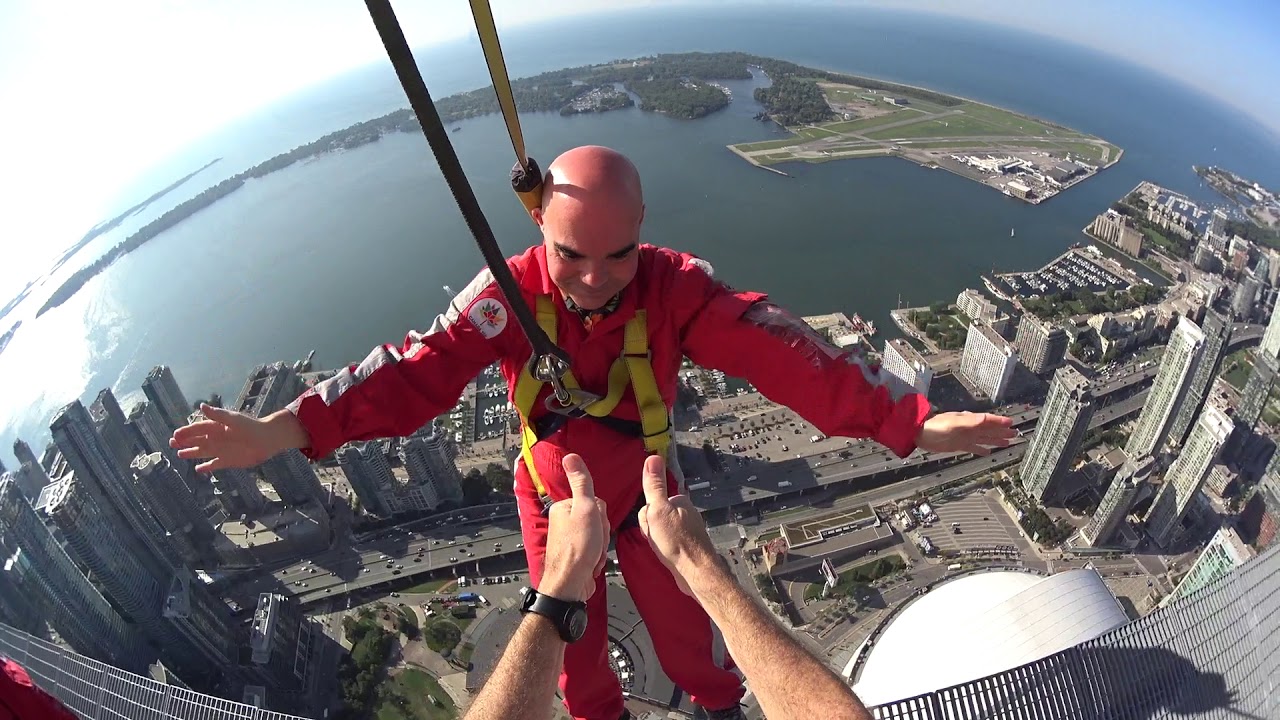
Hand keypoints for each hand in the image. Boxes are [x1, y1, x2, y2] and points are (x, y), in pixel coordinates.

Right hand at [169, 404, 296, 471]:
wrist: (268, 440)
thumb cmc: (251, 427)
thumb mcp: (233, 420)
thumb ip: (217, 415)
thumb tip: (201, 406)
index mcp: (217, 427)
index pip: (198, 428)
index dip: (186, 431)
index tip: (175, 434)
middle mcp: (217, 439)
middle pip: (197, 440)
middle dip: (184, 441)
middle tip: (171, 443)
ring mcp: (222, 450)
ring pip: (203, 452)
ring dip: (191, 453)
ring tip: (179, 454)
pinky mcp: (228, 461)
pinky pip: (214, 464)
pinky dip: (206, 467)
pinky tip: (197, 469)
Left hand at [540, 454, 608, 602]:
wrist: (571, 585)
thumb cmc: (578, 549)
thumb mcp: (585, 509)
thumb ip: (581, 483)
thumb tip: (571, 456)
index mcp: (563, 508)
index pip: (595, 502)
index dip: (600, 515)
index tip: (595, 526)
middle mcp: (563, 521)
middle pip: (597, 518)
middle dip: (602, 533)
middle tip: (595, 542)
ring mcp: (569, 538)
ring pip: (598, 534)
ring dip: (601, 546)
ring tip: (593, 555)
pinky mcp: (575, 553)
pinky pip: (595, 549)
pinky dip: (597, 556)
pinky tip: (592, 563)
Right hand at [637, 455, 716, 594]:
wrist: (695, 573)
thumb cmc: (678, 543)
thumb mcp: (658, 510)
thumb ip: (654, 485)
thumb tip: (653, 458)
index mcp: (680, 501)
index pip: (651, 502)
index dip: (647, 515)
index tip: (653, 524)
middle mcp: (685, 513)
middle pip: (654, 517)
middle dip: (651, 529)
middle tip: (658, 538)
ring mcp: (686, 530)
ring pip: (659, 531)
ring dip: (656, 541)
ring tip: (663, 549)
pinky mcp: (686, 545)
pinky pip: (666, 543)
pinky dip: (663, 550)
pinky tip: (667, 555)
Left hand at [915, 411, 1015, 455]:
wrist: (918, 434)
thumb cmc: (933, 427)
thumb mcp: (953, 423)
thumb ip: (970, 421)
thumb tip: (985, 418)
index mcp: (968, 421)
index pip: (988, 420)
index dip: (999, 422)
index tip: (1011, 423)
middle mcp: (968, 428)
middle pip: (988, 429)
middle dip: (1001, 431)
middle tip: (1014, 434)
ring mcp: (963, 436)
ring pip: (983, 438)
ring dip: (995, 440)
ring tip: (1007, 443)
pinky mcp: (958, 445)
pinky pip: (973, 447)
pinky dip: (981, 449)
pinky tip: (987, 452)